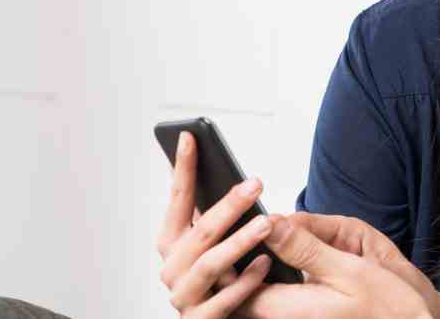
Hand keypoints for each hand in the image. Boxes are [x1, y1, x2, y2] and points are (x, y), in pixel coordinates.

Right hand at [156, 131, 273, 317]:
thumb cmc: (220, 278)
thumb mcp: (214, 243)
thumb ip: (215, 216)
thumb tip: (231, 175)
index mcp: (173, 242)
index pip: (178, 199)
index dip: (183, 167)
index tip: (190, 137)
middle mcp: (173, 267)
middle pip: (199, 231)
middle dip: (227, 205)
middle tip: (255, 184)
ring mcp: (184, 295)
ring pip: (210, 265)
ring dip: (239, 242)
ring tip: (267, 224)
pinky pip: (224, 301)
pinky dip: (245, 282)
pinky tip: (265, 265)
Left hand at [239, 213, 439, 318]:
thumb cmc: (389, 306)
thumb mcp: (349, 270)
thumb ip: (304, 249)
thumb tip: (268, 225)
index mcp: (290, 309)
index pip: (232, 284)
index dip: (219, 254)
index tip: (215, 222)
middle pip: (238, 290)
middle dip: (228, 258)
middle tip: (221, 222)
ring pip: (254, 293)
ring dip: (245, 264)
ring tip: (243, 232)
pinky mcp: (304, 317)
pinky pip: (271, 297)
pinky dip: (263, 274)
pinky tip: (271, 253)